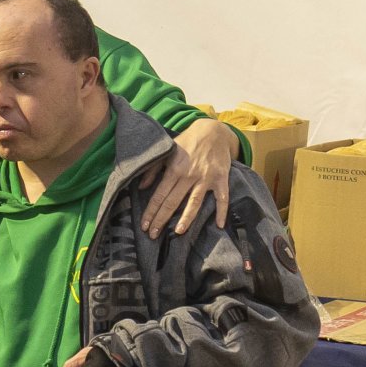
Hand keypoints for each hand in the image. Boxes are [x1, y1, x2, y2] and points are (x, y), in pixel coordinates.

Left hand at [141, 118, 235, 234]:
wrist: (213, 131)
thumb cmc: (187, 142)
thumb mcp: (167, 151)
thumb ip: (153, 169)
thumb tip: (143, 187)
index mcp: (174, 169)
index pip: (159, 195)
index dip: (151, 211)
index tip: (145, 225)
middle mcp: (189, 175)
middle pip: (173, 201)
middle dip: (162, 219)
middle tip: (154, 235)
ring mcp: (206, 178)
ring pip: (194, 202)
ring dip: (186, 218)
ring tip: (178, 232)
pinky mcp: (221, 179)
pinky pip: (222, 198)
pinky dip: (222, 211)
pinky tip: (219, 225)